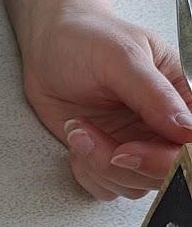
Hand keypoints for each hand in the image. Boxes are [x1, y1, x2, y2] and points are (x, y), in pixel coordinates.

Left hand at [20, 4, 191, 200]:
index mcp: (181, 98)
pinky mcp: (107, 156)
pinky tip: (76, 140)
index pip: (189, 144)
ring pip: (131, 184)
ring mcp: (135, 144)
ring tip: (78, 128)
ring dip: (97, 165)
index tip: (127, 149)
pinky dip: (85, 172)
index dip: (164, 159)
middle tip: (90, 137)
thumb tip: (186, 128)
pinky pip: (105, 187)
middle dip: (121, 164)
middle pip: (162, 174)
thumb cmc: (88, 40)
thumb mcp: (123, 59)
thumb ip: (153, 95)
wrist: (50, 46)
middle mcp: (162, 127)